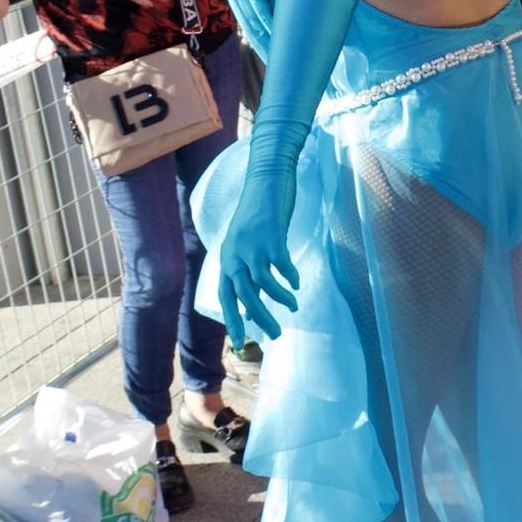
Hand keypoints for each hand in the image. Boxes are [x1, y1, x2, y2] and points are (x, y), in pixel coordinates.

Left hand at [215, 174, 299, 348]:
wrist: (266, 179)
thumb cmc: (257, 214)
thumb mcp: (246, 244)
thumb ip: (246, 271)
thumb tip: (250, 306)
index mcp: (226, 257)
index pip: (225, 296)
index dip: (232, 320)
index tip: (240, 343)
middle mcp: (236, 254)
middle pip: (245, 295)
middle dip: (261, 317)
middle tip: (276, 334)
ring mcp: (253, 246)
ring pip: (264, 284)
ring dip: (280, 300)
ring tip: (294, 307)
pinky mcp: (272, 237)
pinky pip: (282, 266)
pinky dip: (290, 278)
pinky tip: (296, 282)